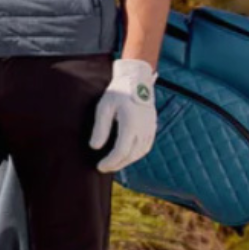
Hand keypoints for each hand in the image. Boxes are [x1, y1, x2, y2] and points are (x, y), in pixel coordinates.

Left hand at [89, 59, 156, 173]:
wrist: (137, 81)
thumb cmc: (118, 92)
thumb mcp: (104, 107)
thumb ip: (100, 128)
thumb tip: (95, 147)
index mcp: (131, 124)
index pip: (121, 151)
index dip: (110, 162)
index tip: (99, 167)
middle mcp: (143, 130)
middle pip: (130, 156)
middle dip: (117, 165)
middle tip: (104, 168)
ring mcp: (150, 129)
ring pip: (139, 153)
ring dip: (126, 161)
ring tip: (114, 164)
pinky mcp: (153, 128)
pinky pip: (146, 147)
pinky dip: (136, 155)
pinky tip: (127, 156)